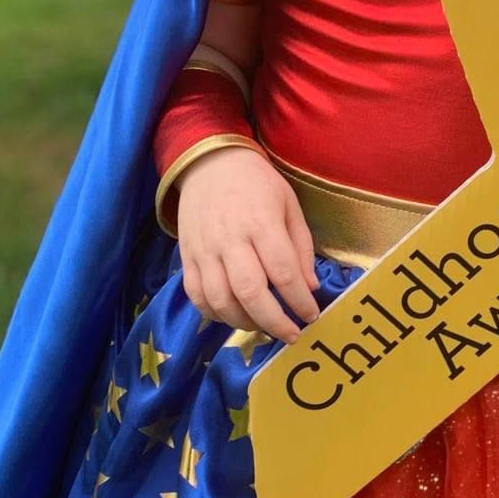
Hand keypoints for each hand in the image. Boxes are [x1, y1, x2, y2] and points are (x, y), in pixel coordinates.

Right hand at [176, 145, 321, 342]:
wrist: (210, 163)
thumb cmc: (258, 183)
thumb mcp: (289, 205)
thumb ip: (301, 247)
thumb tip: (309, 288)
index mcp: (261, 223)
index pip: (283, 272)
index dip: (300, 301)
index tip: (312, 316)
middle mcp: (230, 240)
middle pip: (250, 293)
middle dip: (275, 321)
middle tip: (292, 334)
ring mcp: (204, 250)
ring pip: (221, 300)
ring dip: (245, 323)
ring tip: (264, 326)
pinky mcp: (186, 257)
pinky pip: (196, 296)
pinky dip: (215, 314)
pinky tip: (234, 316)